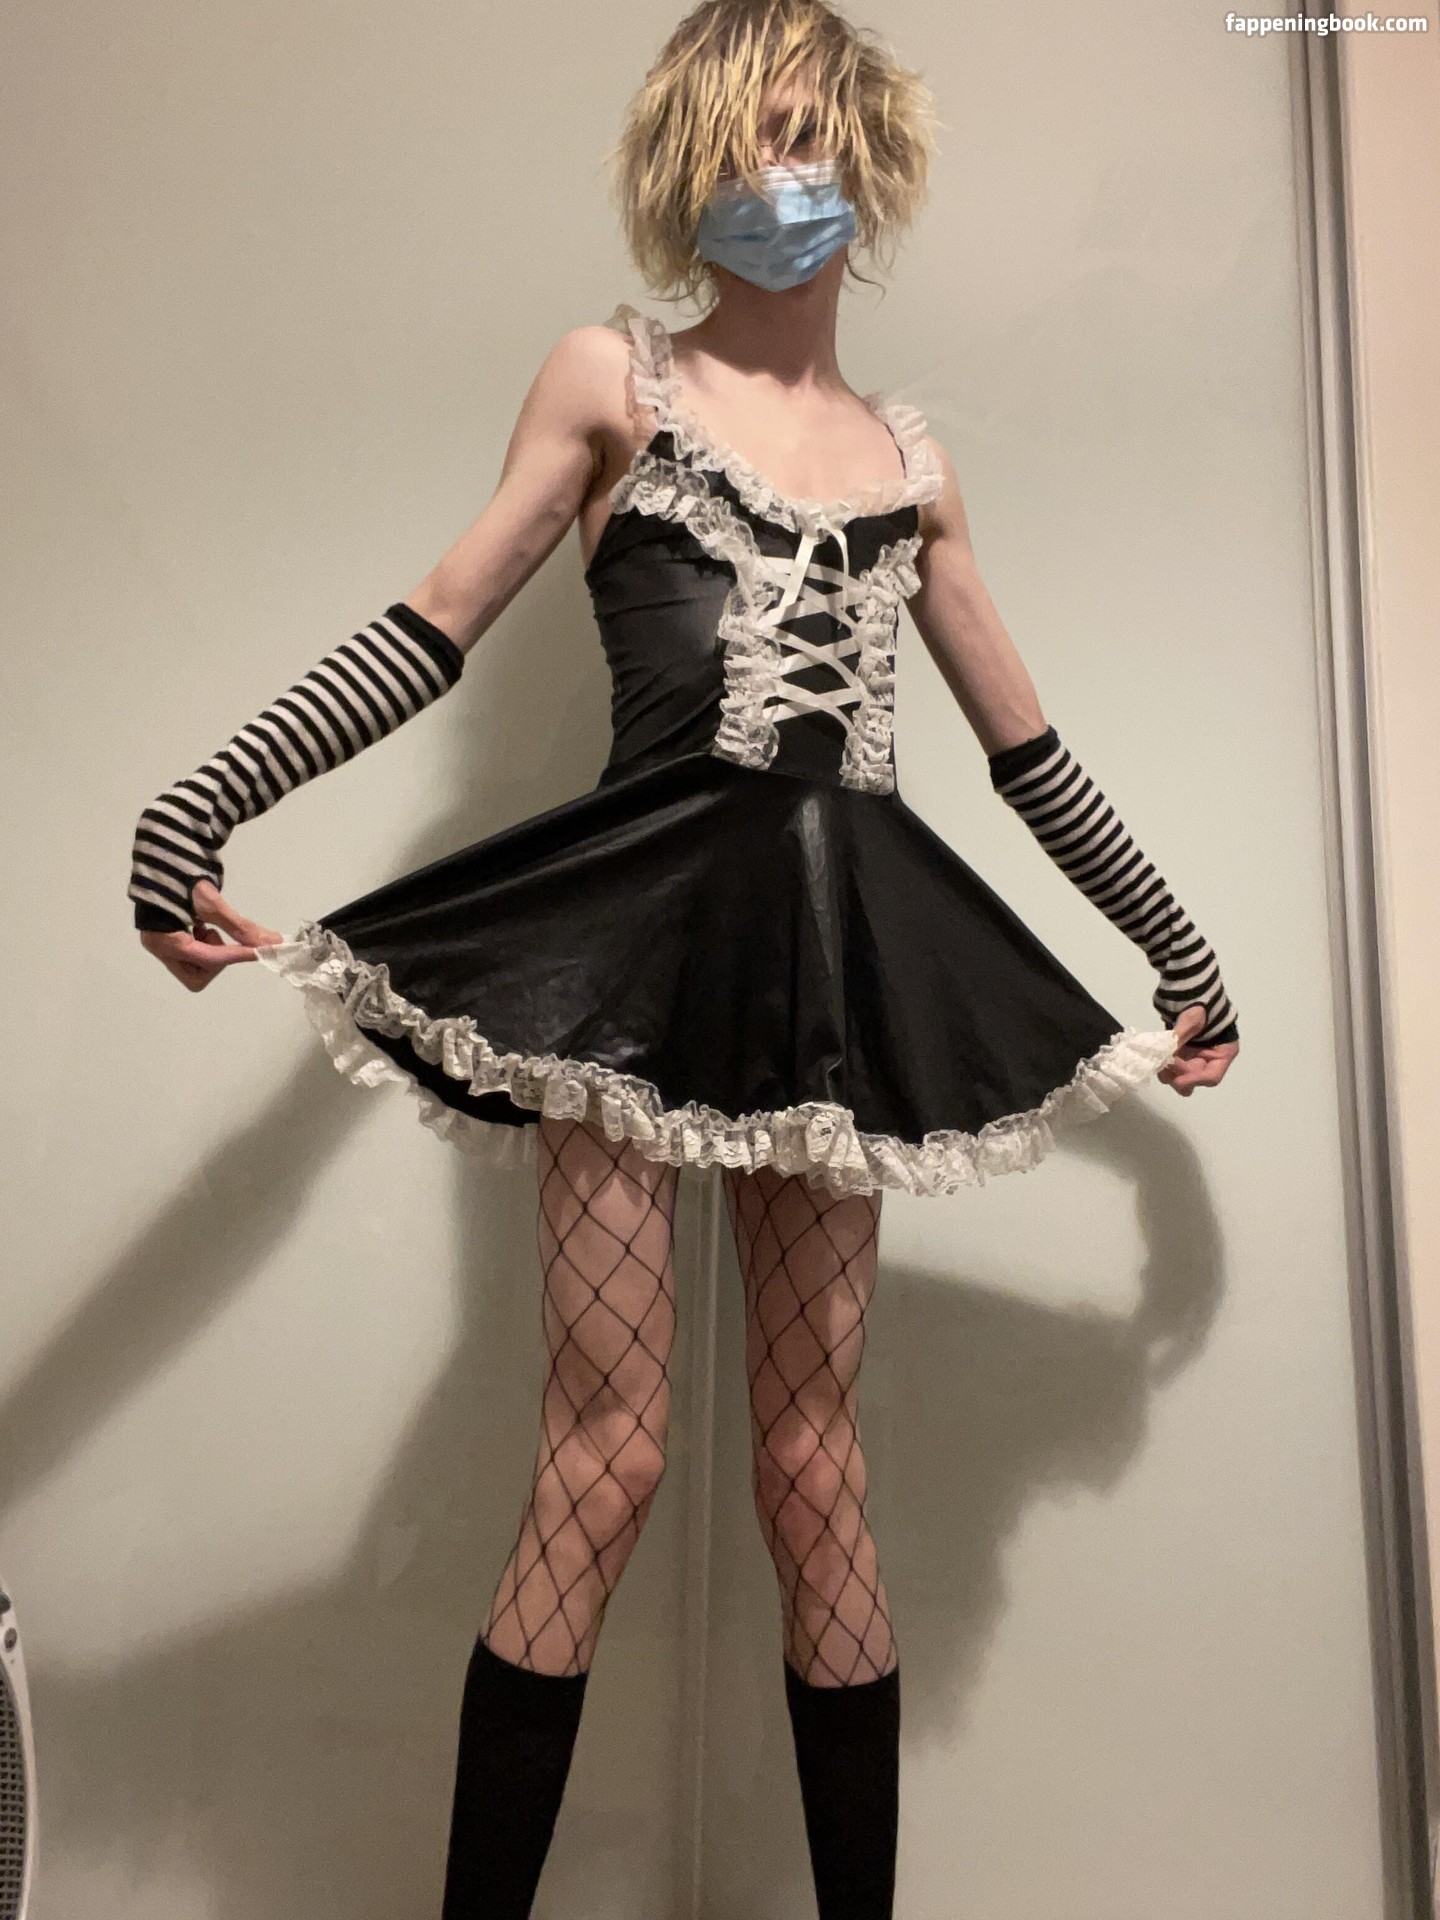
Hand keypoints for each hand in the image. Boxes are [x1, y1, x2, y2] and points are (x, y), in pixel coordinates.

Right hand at [139, 878, 283, 992]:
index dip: (237, 955)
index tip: (261, 951)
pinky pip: (194, 957)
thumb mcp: (212, 903)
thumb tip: (273, 942)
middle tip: (219, 936)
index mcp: (164, 941)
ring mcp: (163, 948)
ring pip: (197, 970)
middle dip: (216, 961)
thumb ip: (241, 927)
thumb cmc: (184, 878)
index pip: (208, 959)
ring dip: (211, 954)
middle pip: (197, 977)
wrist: (164, 856)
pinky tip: (203, 926)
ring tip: (208, 926)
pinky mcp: (170, 942)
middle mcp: (160, 950)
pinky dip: (205, 947)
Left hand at [1157, 1003, 1238, 1096]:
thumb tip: (1166, 1050)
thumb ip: (1181, 1035)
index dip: (1194, 1079)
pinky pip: (1170, 1067)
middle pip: (1195, 1080)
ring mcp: (1193, 1057)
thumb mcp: (1193, 1018)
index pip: (1212, 1076)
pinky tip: (1156, 1056)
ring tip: (1159, 1059)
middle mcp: (1208, 1059)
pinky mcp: (1179, 1053)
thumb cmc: (1199, 1002)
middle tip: (1166, 1065)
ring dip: (1168, 1072)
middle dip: (1179, 1077)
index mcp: (1223, 1052)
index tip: (1177, 1075)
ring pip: (1180, 1077)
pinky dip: (1163, 1064)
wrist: (1188, 988)